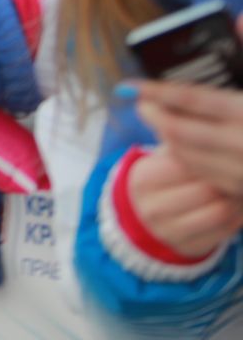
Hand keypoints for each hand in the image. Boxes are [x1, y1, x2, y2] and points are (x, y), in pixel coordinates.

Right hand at [126, 146, 242, 260]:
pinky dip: (236, 217)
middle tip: (236, 170)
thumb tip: (208, 129)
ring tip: (237, 187)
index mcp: (144, 179)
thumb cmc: (162, 177)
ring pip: (220, 212)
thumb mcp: (161, 158)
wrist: (143, 214)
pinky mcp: (188, 248)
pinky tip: (234, 206)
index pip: (188, 164)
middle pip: (207, 190)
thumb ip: (181, 143)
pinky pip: (225, 231)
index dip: (212, 156)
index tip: (222, 151)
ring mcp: (169, 231)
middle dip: (228, 179)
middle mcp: (152, 207)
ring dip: (236, 199)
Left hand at [131, 43, 242, 197]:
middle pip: (182, 131)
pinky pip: (209, 178)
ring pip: (190, 157)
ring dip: (167, 139)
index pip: (192, 99)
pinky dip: (190, 161)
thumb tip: (239, 18)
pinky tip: (184, 148)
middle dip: (155, 116)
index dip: (156, 91)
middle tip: (140, 102)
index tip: (130, 85)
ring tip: (158, 121)